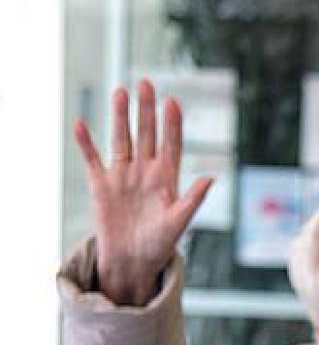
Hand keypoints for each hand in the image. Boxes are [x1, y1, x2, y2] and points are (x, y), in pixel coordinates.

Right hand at [74, 79, 214, 305]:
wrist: (133, 261)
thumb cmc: (161, 244)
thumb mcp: (180, 221)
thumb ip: (194, 198)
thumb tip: (211, 177)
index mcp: (167, 178)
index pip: (171, 144)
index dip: (172, 124)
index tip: (173, 102)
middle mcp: (145, 171)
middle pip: (146, 134)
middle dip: (146, 110)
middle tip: (146, 83)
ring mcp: (123, 176)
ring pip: (121, 139)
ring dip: (121, 117)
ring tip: (120, 92)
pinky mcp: (101, 185)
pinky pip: (92, 159)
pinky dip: (86, 143)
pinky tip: (81, 123)